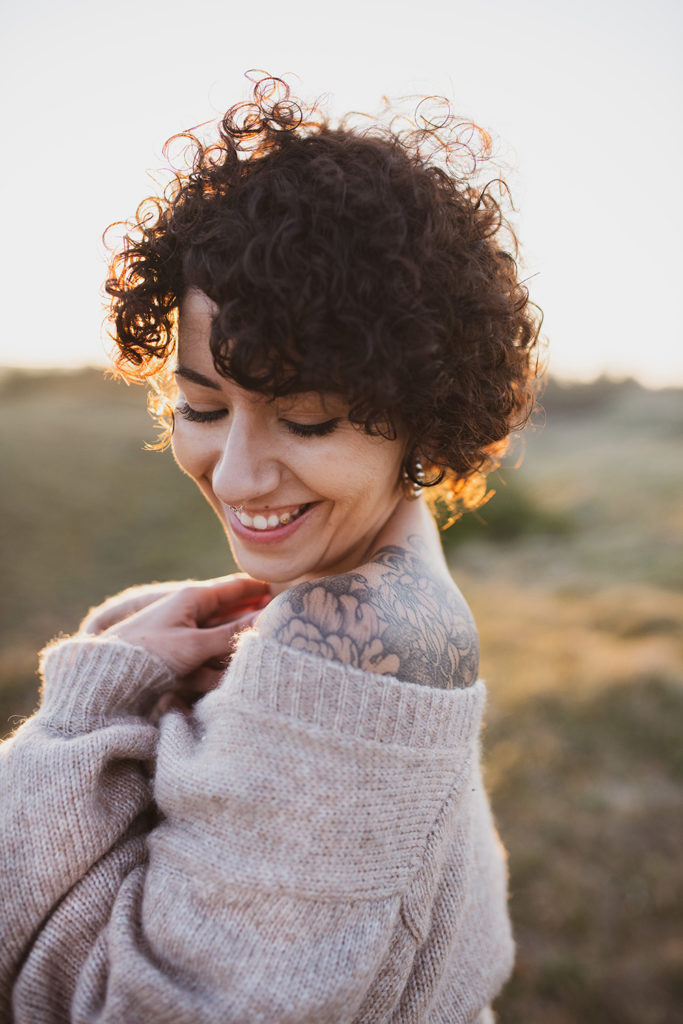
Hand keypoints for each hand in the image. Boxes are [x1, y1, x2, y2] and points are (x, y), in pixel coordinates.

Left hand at [101, 576, 271, 677]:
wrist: (105, 679)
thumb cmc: (148, 652)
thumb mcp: (196, 644)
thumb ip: (233, 633)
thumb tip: (269, 618)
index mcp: (193, 598)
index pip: (237, 587)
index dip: (263, 590)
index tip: (290, 595)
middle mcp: (189, 614)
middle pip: (232, 618)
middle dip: (251, 630)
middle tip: (280, 636)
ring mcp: (183, 637)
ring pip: (220, 644)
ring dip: (232, 656)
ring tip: (254, 663)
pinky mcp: (177, 660)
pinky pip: (204, 664)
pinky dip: (212, 673)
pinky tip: (219, 683)